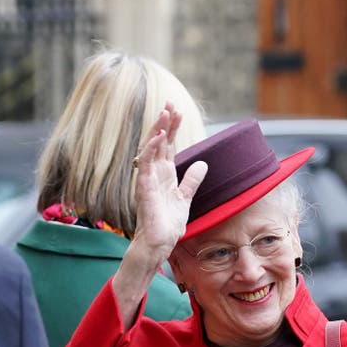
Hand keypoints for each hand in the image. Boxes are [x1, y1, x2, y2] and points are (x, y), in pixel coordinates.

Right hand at [129, 104, 206, 259]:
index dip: (172, 127)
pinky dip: (152, 149)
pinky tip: (160, 136)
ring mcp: (148, 179)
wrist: (160, 243)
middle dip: (164, 122)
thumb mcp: (185, 198)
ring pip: (150, 148)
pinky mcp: (144, 187)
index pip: (167, 145)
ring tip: (165, 112)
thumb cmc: (168, 224)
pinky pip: (146, 164)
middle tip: (170, 103)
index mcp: (164, 174)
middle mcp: (154, 173)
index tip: (178, 111)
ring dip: (157, 129)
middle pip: (158, 141)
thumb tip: (202, 164)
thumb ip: (191, 180)